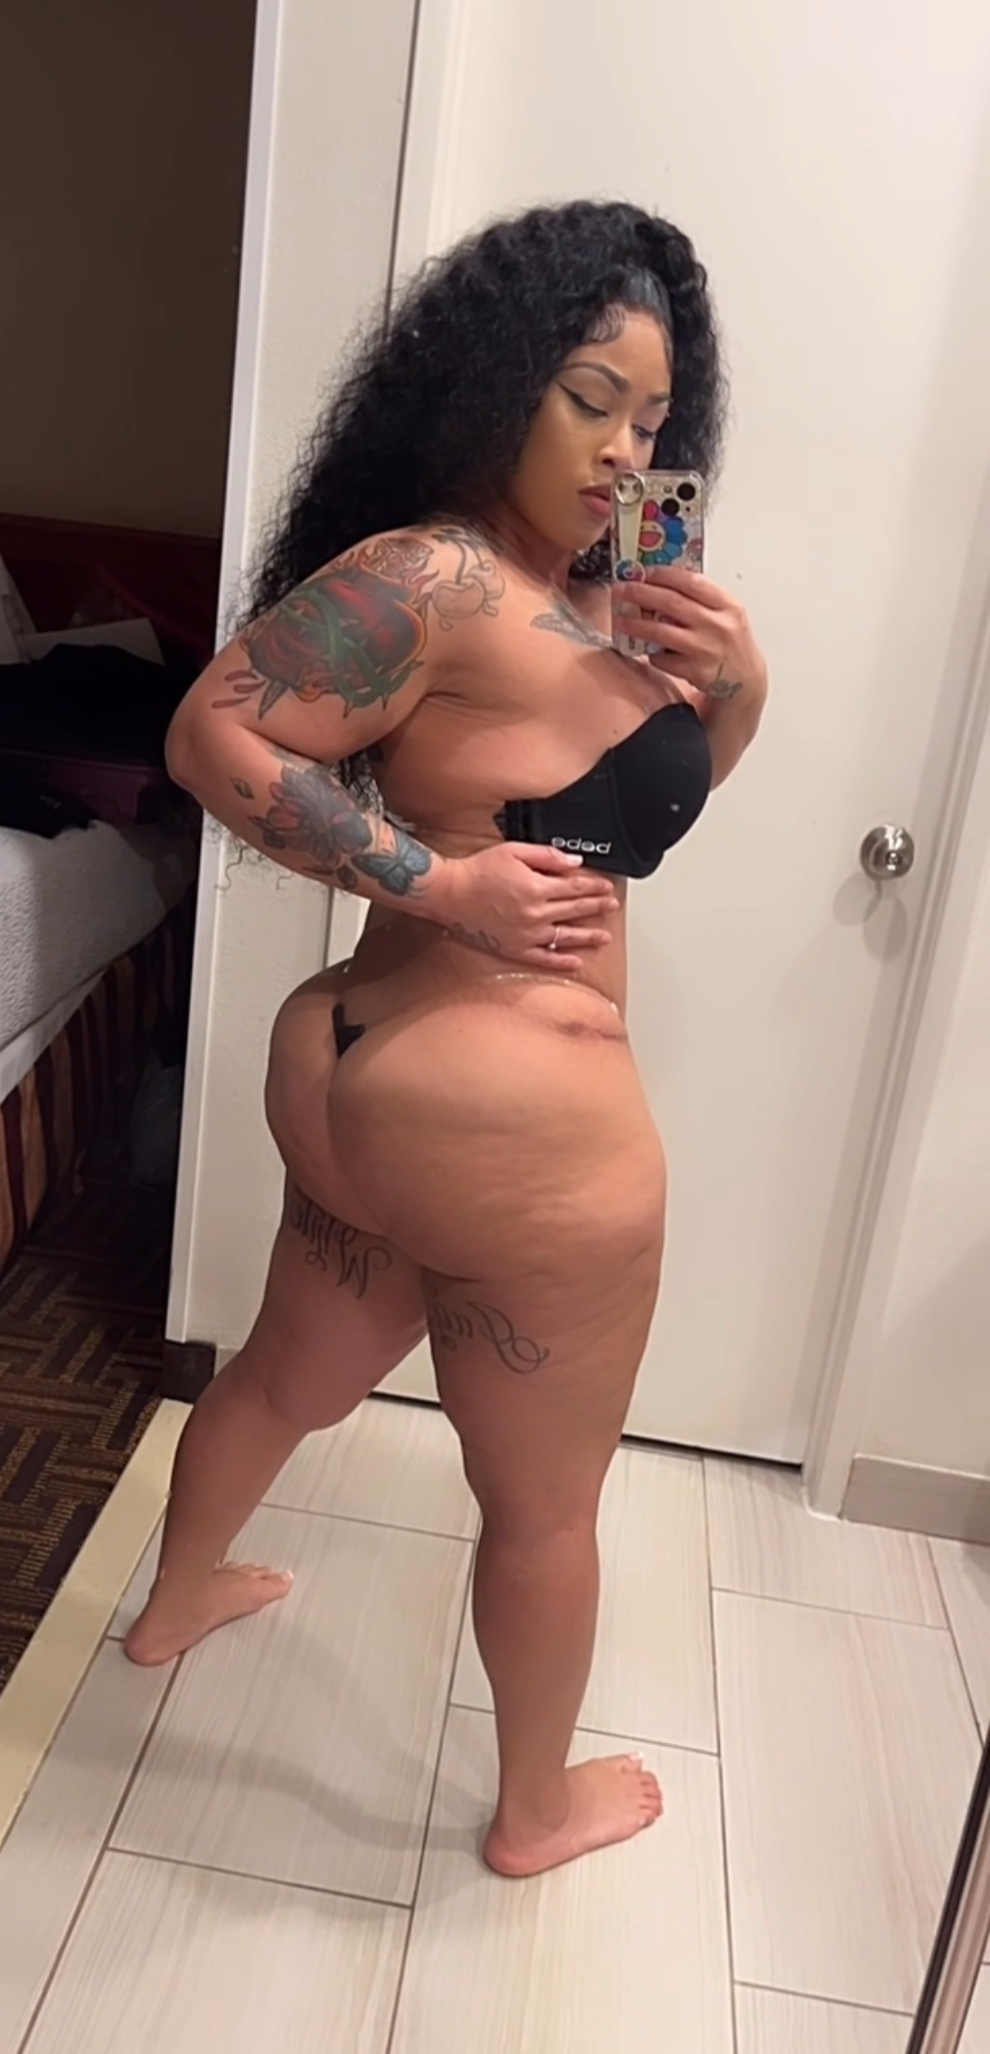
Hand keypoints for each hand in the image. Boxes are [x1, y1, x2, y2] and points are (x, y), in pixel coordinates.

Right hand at [424, 843, 619, 973]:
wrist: (449, 893)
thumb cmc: (477, 870)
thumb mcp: (514, 851)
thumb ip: (547, 856)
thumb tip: (574, 863)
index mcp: (537, 888)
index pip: (576, 887)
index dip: (595, 887)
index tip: (607, 887)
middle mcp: (535, 914)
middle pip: (575, 910)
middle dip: (597, 907)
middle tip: (612, 906)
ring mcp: (526, 935)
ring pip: (566, 937)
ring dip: (588, 937)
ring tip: (604, 937)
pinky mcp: (515, 949)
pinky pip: (544, 960)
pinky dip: (562, 962)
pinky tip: (576, 962)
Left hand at [612, 565, 766, 701]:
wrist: (746, 680)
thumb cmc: (730, 640)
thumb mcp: (727, 613)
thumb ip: (702, 598)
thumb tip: (661, 581)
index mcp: (728, 605)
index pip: (692, 582)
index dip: (663, 575)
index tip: (643, 571)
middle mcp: (718, 625)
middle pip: (672, 603)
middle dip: (641, 594)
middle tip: (620, 590)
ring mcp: (705, 650)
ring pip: (662, 632)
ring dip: (636, 624)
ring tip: (618, 620)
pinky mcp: (695, 672)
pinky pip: (663, 658)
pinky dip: (650, 652)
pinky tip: (644, 647)